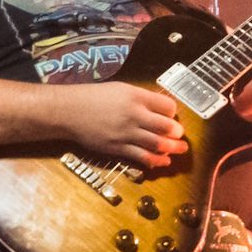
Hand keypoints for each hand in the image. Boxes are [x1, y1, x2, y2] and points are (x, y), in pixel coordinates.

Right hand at [56, 81, 188, 168]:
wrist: (70, 111)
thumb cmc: (94, 97)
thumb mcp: (120, 89)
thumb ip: (141, 98)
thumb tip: (159, 109)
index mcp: (136, 96)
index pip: (166, 105)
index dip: (173, 112)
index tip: (172, 116)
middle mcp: (134, 114)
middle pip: (166, 126)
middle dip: (177, 132)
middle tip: (180, 135)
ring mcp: (126, 133)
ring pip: (157, 144)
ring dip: (173, 148)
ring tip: (180, 149)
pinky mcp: (118, 148)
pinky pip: (142, 156)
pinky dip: (156, 160)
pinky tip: (163, 161)